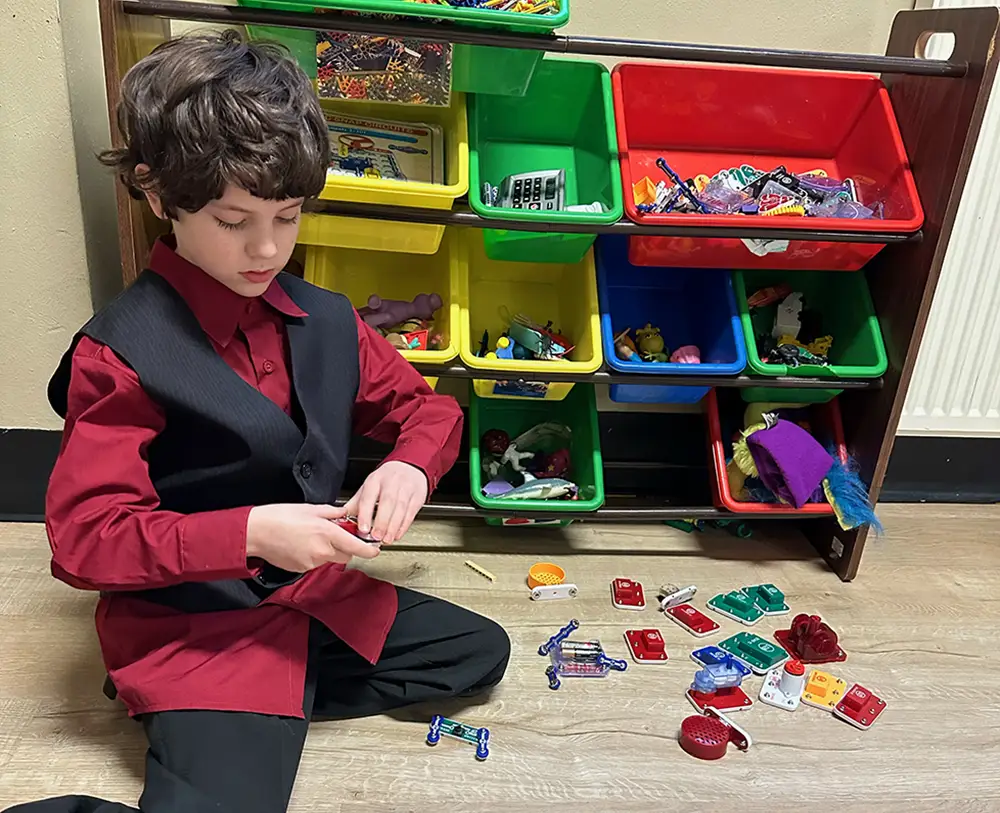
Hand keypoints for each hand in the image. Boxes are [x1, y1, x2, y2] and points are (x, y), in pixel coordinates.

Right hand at [246, 503, 380, 570]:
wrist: (256, 532)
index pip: (357, 546)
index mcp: (327, 533)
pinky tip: (301, 544)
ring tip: (311, 536)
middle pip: (346, 555)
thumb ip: (333, 513)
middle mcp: (322, 550)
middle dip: (346, 547)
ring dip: (328, 550)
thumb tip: (345, 515)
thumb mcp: (311, 508)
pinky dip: (314, 555)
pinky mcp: (302, 569)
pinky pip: (315, 563)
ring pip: (330, 559)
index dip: (369, 549)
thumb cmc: (279, 517)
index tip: (375, 549)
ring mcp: (311, 562)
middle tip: (335, 534)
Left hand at [344, 461, 427, 543]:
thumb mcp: (369, 486)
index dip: (366, 514)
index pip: (368, 497)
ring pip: (400, 508)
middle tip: (376, 537)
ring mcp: (406, 488)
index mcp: (375, 480)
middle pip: (387, 502)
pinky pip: (411, 512)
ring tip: (386, 539)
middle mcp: (391, 483)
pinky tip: (397, 534)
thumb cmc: (386, 479)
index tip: (363, 529)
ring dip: (393, 526)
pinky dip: (404, 526)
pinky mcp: (417, 496)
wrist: (410, 467)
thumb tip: (341, 519)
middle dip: (381, 522)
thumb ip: (356, 503)